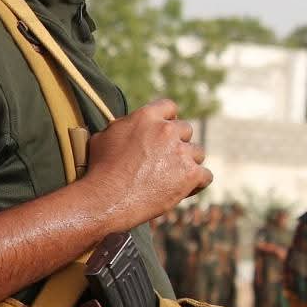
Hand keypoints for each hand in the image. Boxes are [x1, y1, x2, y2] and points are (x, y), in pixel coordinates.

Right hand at [84, 99, 211, 226]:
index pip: (169, 107)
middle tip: (164, 160)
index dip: (168, 119)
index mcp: (146, 116)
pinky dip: (197, 183)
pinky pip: (206, 176)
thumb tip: (131, 124)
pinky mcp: (191, 174)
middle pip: (186, 130)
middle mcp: (167, 130)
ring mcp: (181, 152)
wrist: (105, 199)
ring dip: (187, 163)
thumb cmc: (100, 170)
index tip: (165, 131)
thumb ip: (126, 126)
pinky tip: (183, 189)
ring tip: (169, 177)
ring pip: (197, 153)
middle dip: (177, 143)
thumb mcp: (105, 136)